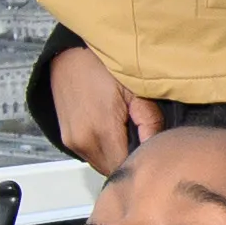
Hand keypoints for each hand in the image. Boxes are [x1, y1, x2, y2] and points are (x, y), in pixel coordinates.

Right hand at [45, 43, 152, 175]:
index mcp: (101, 131)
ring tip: (127, 136)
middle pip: (113, 170)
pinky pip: (91, 156)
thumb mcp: (135, 90)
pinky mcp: (67, 139)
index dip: (141, 163)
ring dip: (116, 158)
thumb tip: (158, 148)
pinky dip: (104, 151)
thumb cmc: (103, 67)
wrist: (68, 54)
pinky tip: (112, 133)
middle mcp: (83, 142)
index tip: (152, 153)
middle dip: (129, 162)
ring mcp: (73, 142)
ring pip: (102, 166)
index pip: (126, 168)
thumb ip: (150, 123)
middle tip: (143, 143)